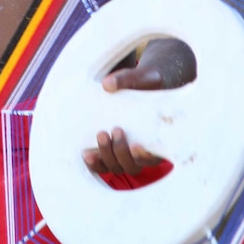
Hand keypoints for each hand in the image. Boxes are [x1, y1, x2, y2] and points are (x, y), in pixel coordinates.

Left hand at [83, 38, 195, 175]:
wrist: (137, 83)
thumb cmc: (146, 81)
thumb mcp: (142, 77)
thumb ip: (127, 79)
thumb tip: (107, 85)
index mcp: (157, 138)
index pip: (153, 158)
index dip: (145, 157)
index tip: (137, 145)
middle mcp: (141, 151)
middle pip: (132, 166)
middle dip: (121, 152)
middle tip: (115, 129)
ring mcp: (124, 153)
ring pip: (116, 166)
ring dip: (106, 155)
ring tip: (101, 135)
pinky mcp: (109, 150)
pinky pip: (102, 164)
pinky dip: (94, 163)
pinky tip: (86, 154)